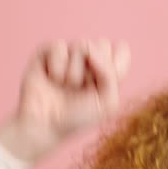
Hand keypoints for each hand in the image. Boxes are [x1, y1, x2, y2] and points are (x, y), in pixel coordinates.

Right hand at [0, 39, 130, 163]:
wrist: (46, 124)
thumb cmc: (77, 117)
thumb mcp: (108, 102)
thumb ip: (110, 73)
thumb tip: (88, 47)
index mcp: (107, 68)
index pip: (121, 49)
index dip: (114, 67)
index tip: (103, 86)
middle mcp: (88, 58)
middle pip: (103, 43)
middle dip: (95, 70)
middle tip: (82, 88)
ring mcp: (69, 53)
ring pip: (81, 45)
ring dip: (74, 74)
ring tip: (65, 86)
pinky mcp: (48, 51)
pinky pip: (59, 47)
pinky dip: (57, 68)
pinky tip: (51, 79)